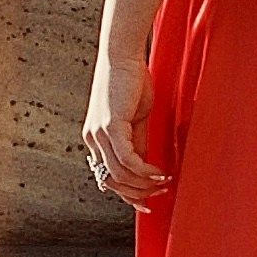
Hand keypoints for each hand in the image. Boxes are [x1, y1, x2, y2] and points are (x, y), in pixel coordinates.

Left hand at [81, 52, 169, 207]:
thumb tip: (144, 163)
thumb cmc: (130, 79)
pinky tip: (159, 172)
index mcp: (95, 138)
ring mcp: (99, 134)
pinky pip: (127, 160)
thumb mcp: (135, 118)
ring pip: (120, 175)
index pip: (107, 176)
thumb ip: (137, 141)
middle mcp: (92, 139)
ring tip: (164, 182)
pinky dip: (144, 170)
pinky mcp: (110, 126)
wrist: (123, 54)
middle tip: (159, 194)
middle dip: (137, 194)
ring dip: (144, 184)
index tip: (146, 201)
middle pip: (112, 181)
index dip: (127, 193)